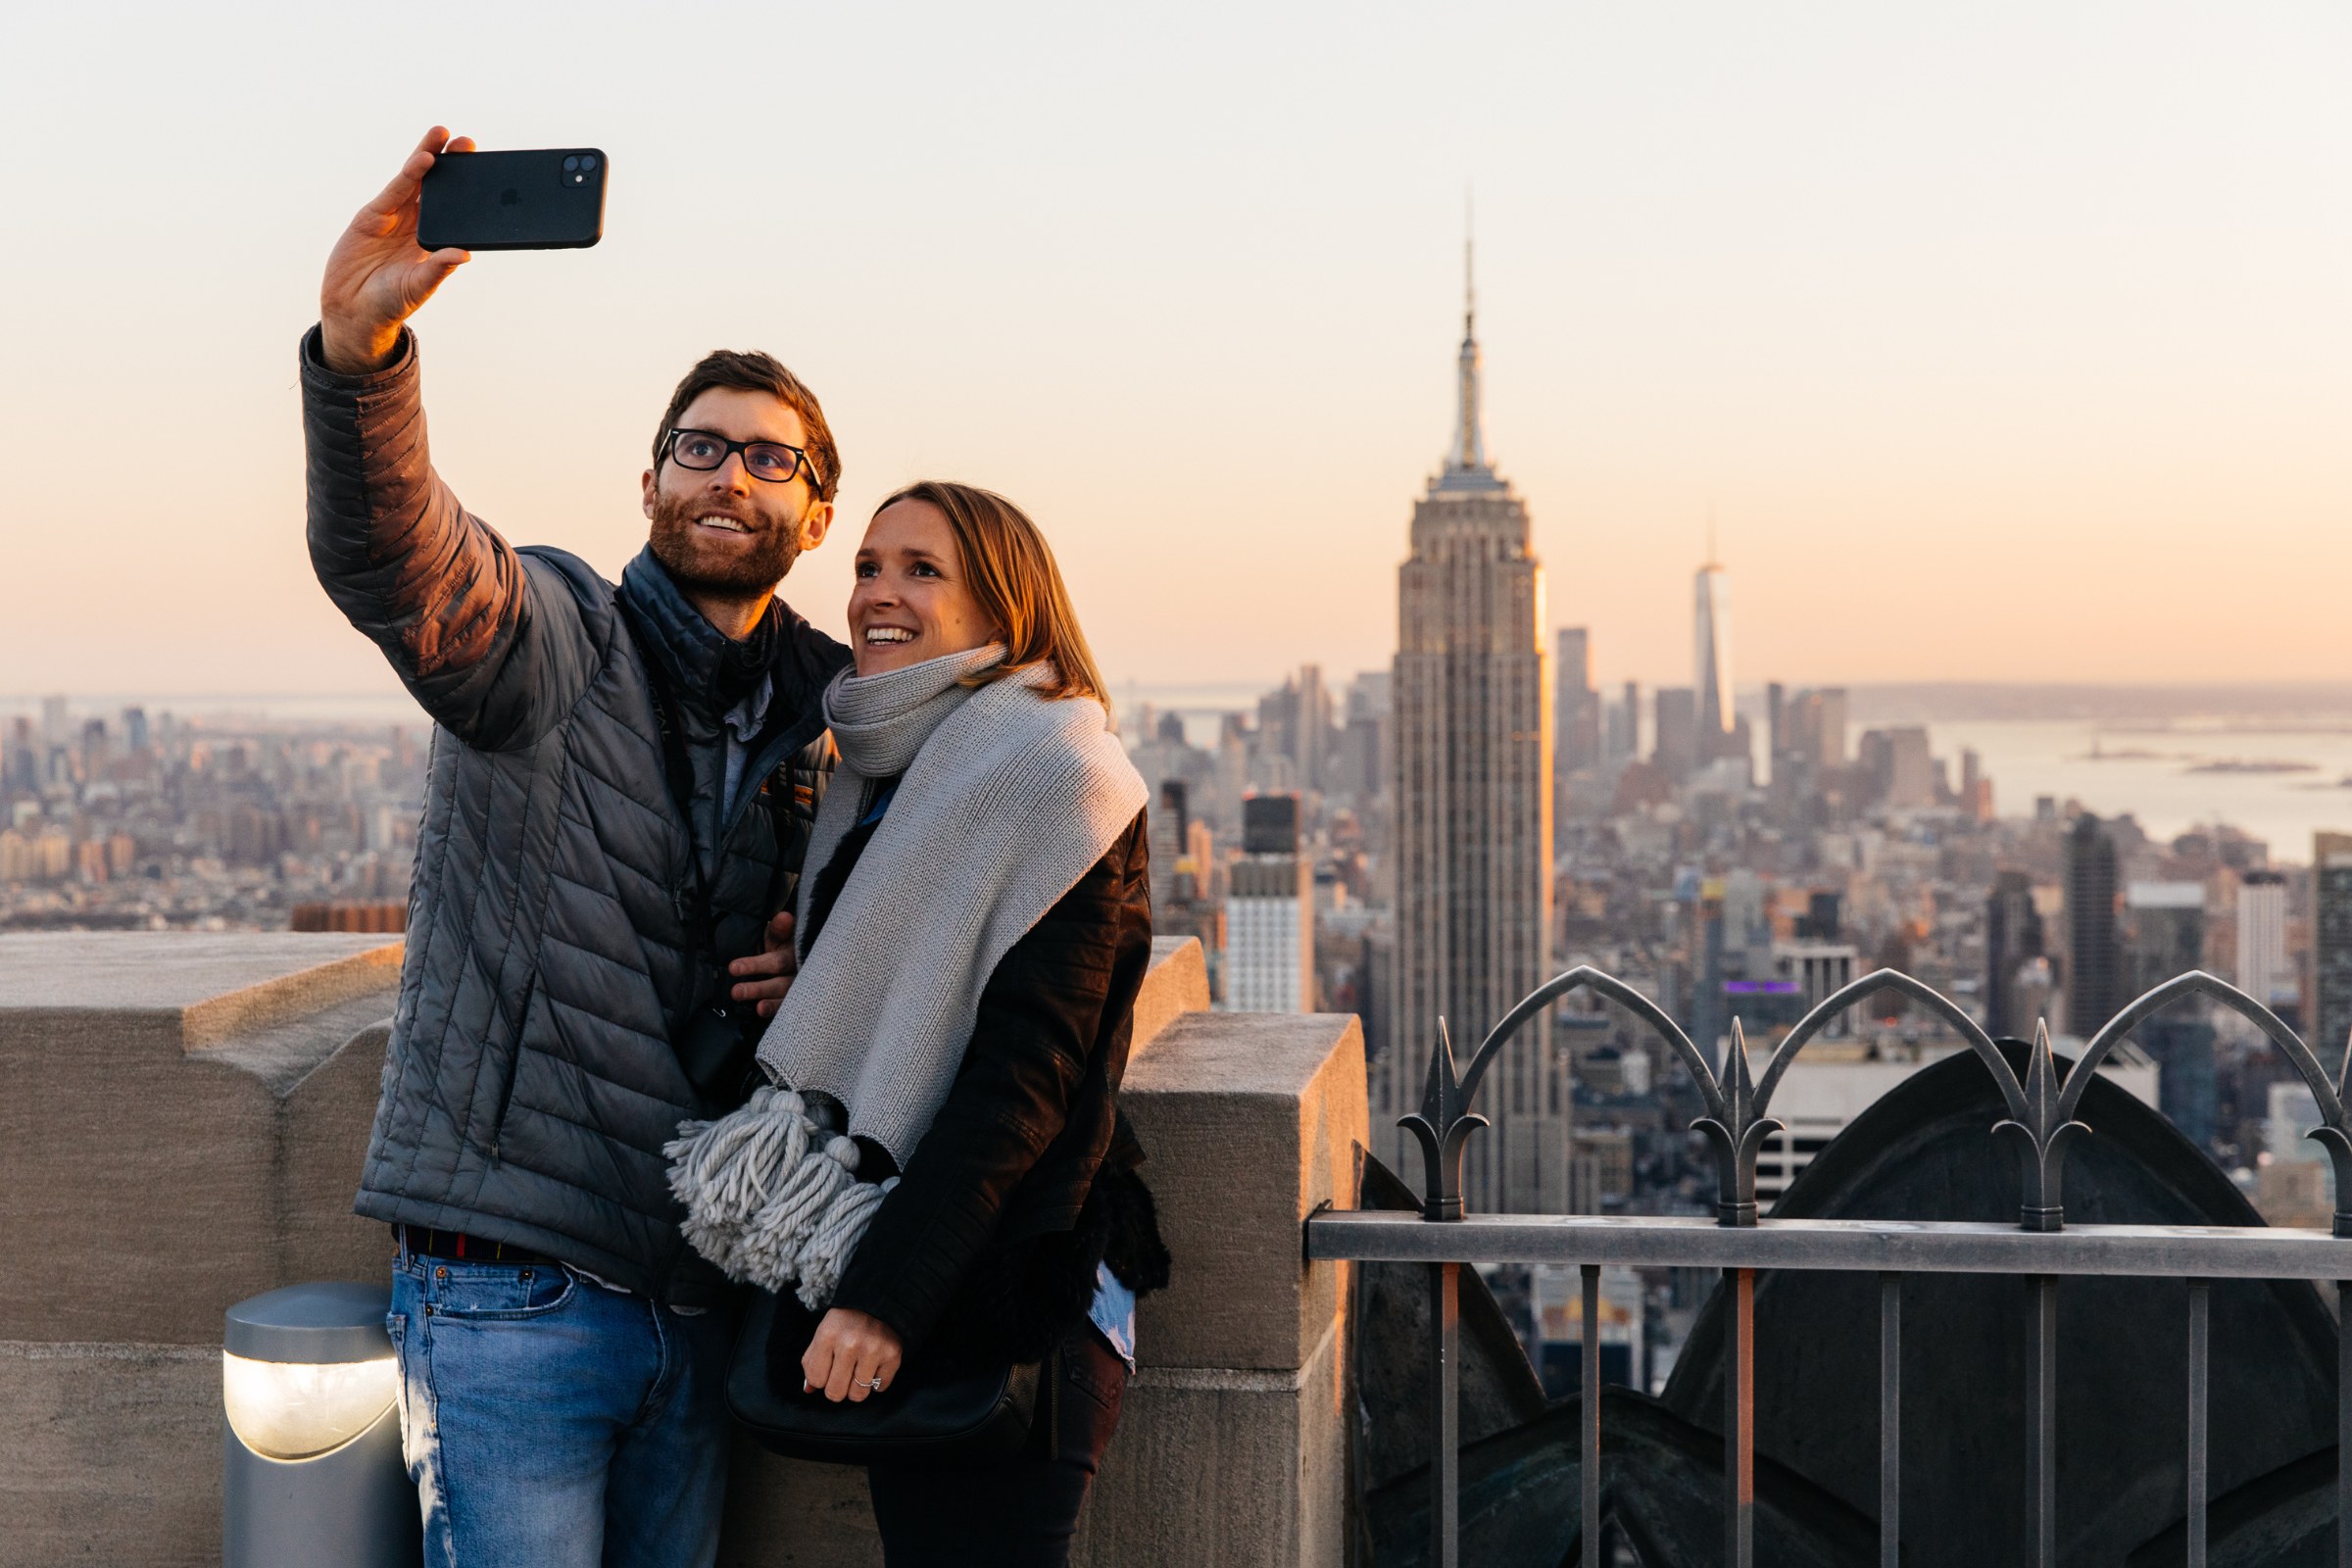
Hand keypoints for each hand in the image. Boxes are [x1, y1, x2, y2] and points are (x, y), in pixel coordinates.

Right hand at [319, 126, 475, 373]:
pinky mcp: (373, 215)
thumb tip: (464, 254)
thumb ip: (438, 269)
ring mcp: (395, 218)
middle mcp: (417, 225)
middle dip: (450, 164)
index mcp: (434, 241)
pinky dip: (408, 175)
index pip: (455, 210)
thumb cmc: (390, 303)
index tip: (485, 171)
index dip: (467, 190)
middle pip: (437, 188)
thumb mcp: (418, 287)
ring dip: (428, 157)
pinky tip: (423, 159)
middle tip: (467, 142)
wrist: (352, 311)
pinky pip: (394, 191)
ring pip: (414, 181)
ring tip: (442, 135)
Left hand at [729, 911, 797, 1018]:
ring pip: (783, 995)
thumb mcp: (780, 935)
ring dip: (767, 1001)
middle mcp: (800, 972)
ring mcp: (799, 988)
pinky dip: (774, 1009)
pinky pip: (786, 1007)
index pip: (777, 962)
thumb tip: (784, 917)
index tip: (732, 968)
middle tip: (735, 992)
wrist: (801, 955)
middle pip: (780, 983)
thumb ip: (779, 929)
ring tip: (750, 1004)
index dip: (755, 965)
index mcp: (795, 954)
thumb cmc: (785, 944)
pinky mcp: (796, 1000)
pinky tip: (761, 1012)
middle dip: (757, 988)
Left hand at [802, 1307, 901, 1402]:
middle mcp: (850, 1343)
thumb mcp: (823, 1334)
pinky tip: (875, 1366)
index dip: (821, 1379)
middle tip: (843, 1375)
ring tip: (859, 1371)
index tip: (828, 1369)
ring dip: (857, 1388)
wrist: (879, 1303)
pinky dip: (877, 1382)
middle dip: (838, 1389)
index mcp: (828, 1335)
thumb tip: (809, 1390)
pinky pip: (880, 1388)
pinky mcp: (892, 1355)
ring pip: (858, 1394)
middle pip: (836, 1392)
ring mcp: (873, 1350)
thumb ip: (811, 1362)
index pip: (817, 1380)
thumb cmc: (845, 1323)